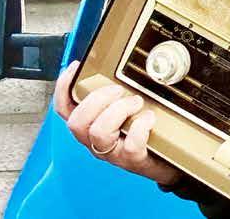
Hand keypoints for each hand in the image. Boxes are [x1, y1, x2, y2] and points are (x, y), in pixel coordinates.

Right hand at [53, 60, 181, 185]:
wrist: (165, 162)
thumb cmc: (143, 133)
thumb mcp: (124, 112)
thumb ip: (116, 96)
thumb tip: (116, 70)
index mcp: (89, 127)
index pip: (64, 109)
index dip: (63, 88)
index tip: (76, 67)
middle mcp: (95, 142)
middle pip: (77, 122)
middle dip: (97, 100)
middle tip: (119, 90)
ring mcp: (112, 153)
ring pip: (98, 132)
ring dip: (118, 110)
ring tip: (137, 102)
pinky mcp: (132, 160)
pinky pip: (130, 145)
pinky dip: (140, 127)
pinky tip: (149, 118)